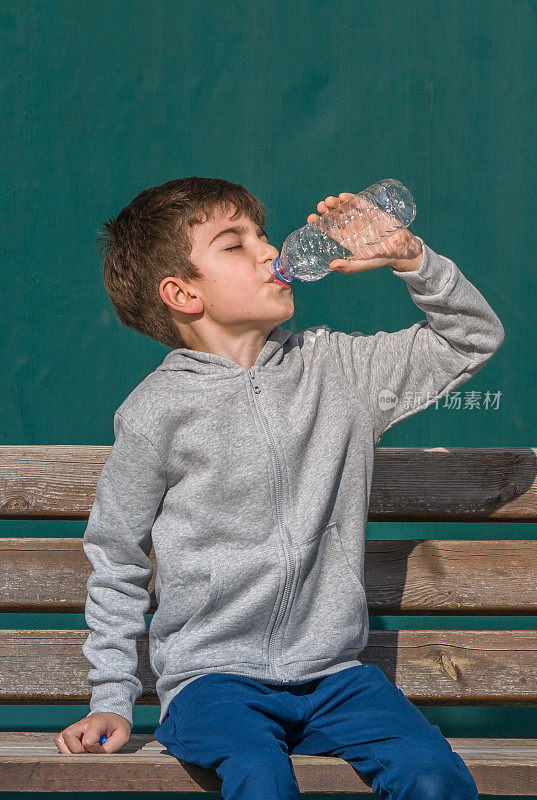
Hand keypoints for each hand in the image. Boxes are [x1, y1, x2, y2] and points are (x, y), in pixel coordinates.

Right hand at [54, 712, 131, 753]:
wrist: (113, 716)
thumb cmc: (117, 726)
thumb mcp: (122, 736)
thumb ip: (110, 748)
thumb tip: (96, 758)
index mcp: (97, 722)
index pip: (88, 741)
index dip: (95, 750)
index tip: (103, 747)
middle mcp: (83, 723)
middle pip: (69, 739)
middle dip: (80, 751)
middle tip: (91, 750)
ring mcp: (75, 726)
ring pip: (61, 741)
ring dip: (70, 751)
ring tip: (83, 750)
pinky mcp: (70, 731)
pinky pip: (59, 741)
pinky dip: (65, 749)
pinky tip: (77, 749)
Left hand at [307, 192, 421, 272]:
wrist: (401, 250)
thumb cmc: (381, 258)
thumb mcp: (363, 264)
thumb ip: (349, 266)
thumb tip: (331, 266)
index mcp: (346, 238)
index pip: (329, 229)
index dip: (319, 223)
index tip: (311, 218)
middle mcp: (352, 227)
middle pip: (335, 216)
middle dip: (326, 210)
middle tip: (320, 207)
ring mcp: (361, 218)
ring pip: (344, 208)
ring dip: (335, 203)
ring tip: (329, 201)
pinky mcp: (372, 211)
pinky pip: (359, 203)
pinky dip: (351, 199)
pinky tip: (343, 197)